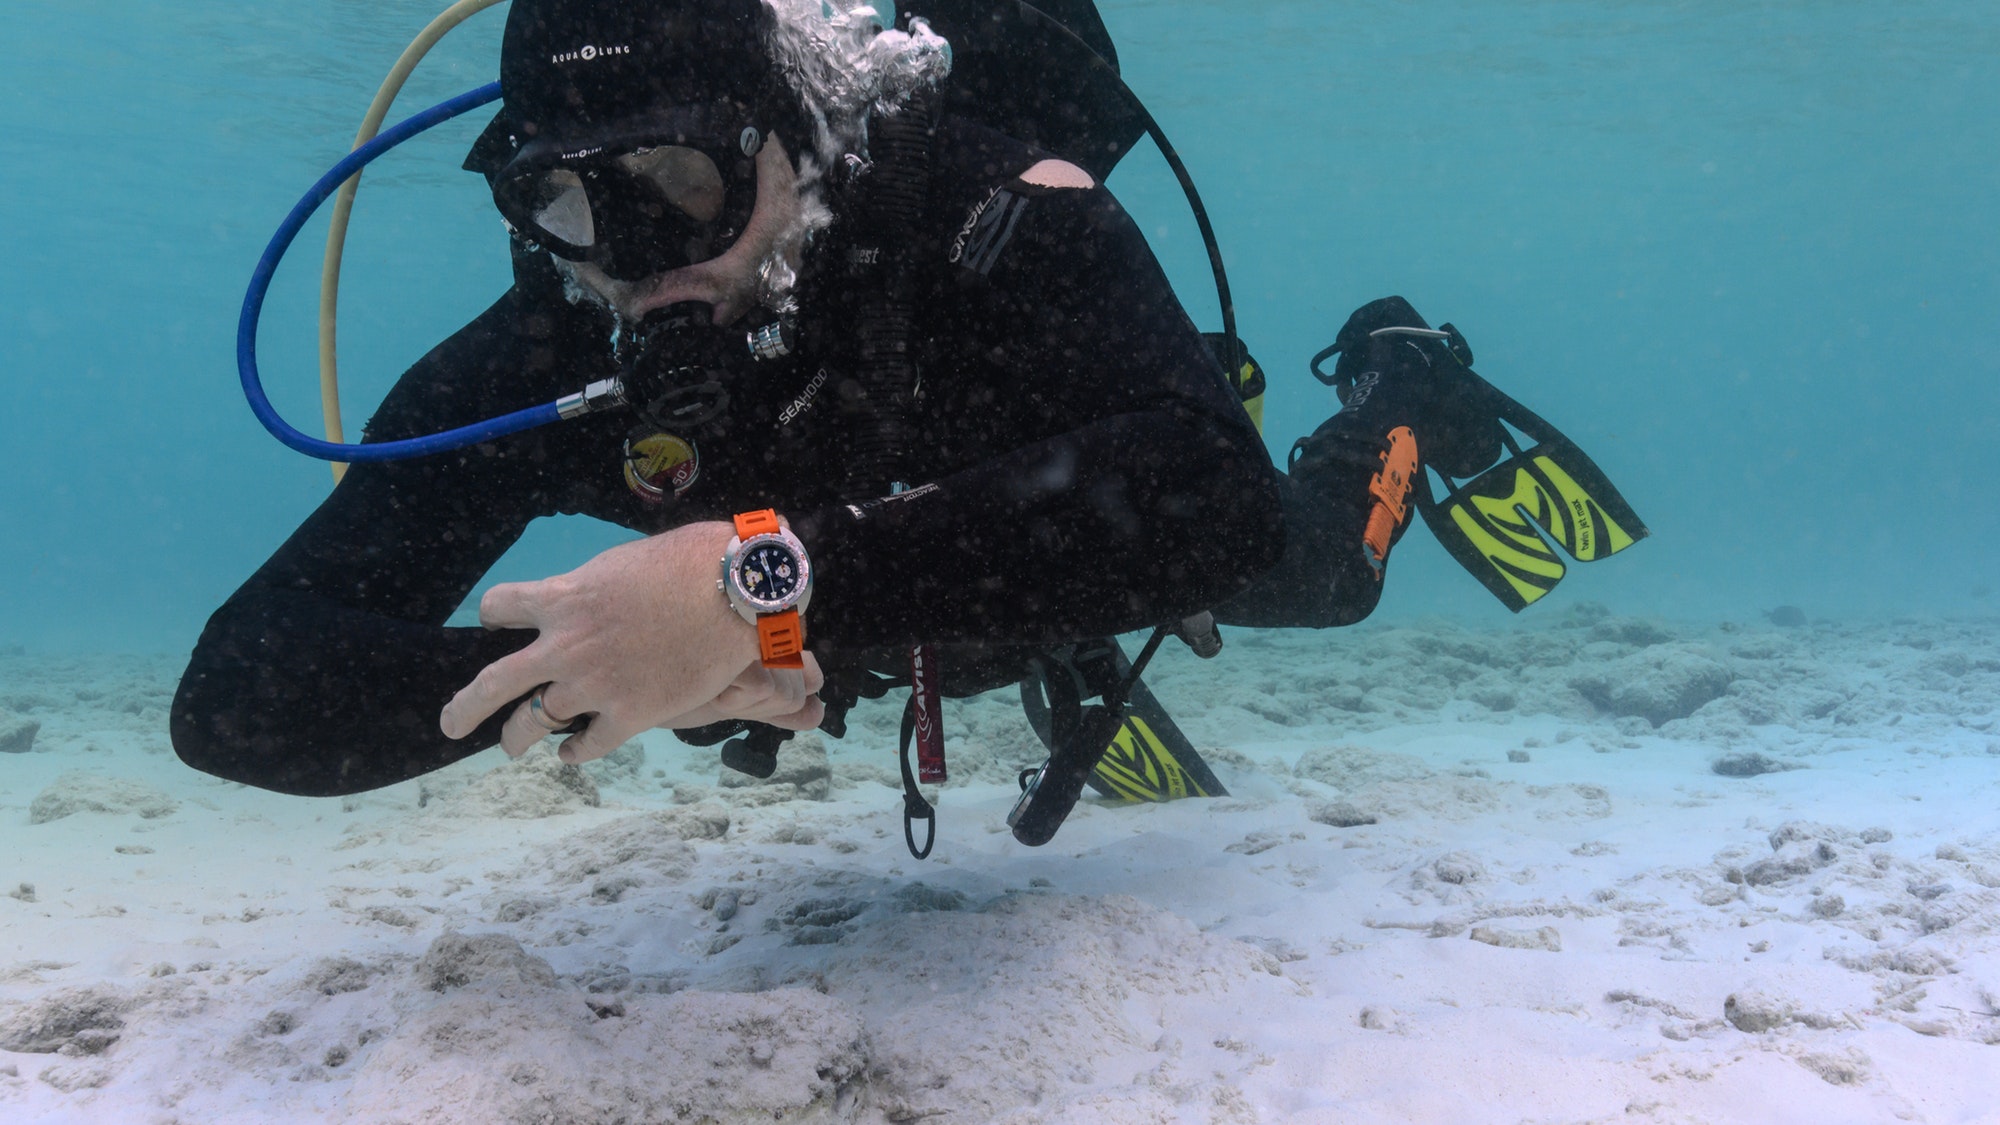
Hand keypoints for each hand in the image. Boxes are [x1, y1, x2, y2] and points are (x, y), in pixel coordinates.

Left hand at [440, 522, 819, 762]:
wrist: (732, 592)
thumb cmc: (686, 564)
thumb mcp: (621, 564)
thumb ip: (592, 589)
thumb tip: (589, 601)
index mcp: (562, 598)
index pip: (501, 606)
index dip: (497, 613)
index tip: (499, 621)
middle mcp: (565, 646)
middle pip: (494, 683)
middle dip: (466, 707)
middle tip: (451, 724)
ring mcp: (594, 684)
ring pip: (534, 721)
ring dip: (518, 737)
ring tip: (513, 746)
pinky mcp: (630, 714)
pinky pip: (589, 745)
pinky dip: (576, 752)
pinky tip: (572, 754)